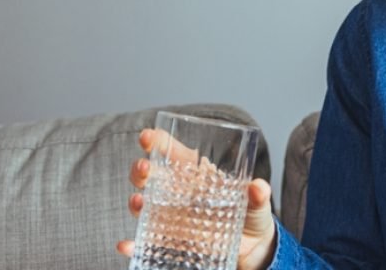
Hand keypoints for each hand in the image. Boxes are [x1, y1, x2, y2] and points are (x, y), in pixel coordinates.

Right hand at [116, 129, 277, 269]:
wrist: (252, 248)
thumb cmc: (251, 215)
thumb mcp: (257, 203)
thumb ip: (258, 194)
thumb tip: (258, 187)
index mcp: (197, 175)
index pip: (173, 152)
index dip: (158, 142)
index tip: (148, 136)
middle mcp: (179, 193)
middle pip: (151, 176)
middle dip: (141, 170)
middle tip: (144, 168)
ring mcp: (172, 217)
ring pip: (144, 205)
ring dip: (136, 202)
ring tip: (139, 202)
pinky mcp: (172, 241)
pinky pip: (147, 242)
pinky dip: (134, 244)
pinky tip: (127, 245)